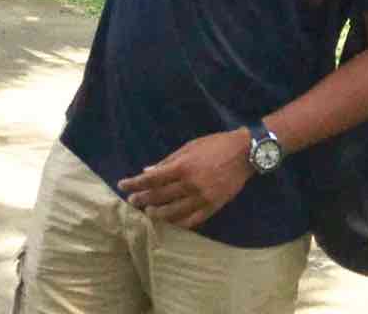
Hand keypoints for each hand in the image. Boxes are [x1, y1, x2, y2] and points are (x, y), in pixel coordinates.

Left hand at [117, 129, 251, 229]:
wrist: (244, 153)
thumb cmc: (215, 145)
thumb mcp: (190, 146)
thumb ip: (168, 160)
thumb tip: (147, 171)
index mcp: (183, 166)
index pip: (152, 178)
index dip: (135, 183)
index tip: (122, 185)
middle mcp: (190, 185)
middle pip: (160, 196)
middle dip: (143, 198)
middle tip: (132, 201)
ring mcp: (201, 198)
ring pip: (173, 212)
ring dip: (157, 213)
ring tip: (148, 212)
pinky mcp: (212, 207)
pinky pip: (191, 220)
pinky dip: (178, 223)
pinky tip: (170, 222)